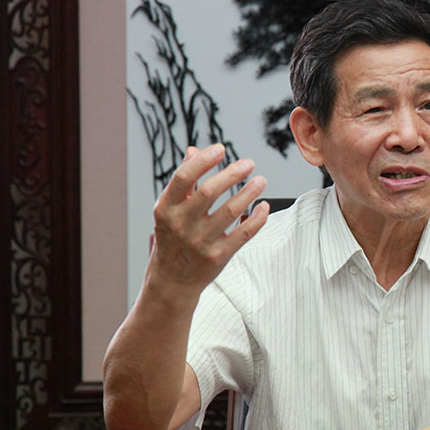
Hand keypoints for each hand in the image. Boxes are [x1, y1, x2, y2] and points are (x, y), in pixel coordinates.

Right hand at [148, 143, 268, 294]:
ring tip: (260, 181)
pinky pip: (244, 232)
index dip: (204, 160)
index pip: (184, 177)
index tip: (221, 149)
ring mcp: (201, 242)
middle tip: (249, 163)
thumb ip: (184, 182)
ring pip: (231, 210)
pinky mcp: (219, 256)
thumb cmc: (172, 238)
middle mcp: (182, 224)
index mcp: (166, 209)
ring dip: (249, 192)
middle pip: (210, 191)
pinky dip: (258, 218)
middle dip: (233, 173)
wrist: (172, 280)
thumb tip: (194, 150)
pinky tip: (263, 206)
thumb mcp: (169, 210)